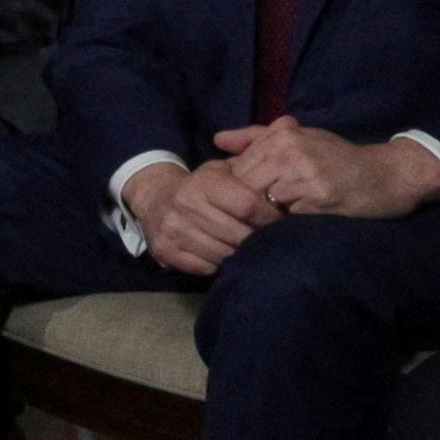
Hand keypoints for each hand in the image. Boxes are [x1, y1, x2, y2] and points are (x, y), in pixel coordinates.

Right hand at [127, 151, 276, 281]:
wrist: (156, 199)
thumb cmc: (201, 187)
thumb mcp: (221, 172)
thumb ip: (249, 177)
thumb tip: (283, 193)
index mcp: (203, 182)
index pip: (247, 204)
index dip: (268, 216)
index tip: (280, 221)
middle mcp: (185, 204)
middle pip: (238, 234)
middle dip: (256, 239)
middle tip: (267, 240)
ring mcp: (174, 229)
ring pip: (223, 254)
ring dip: (238, 255)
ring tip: (245, 248)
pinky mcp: (165, 250)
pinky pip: (205, 267)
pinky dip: (217, 265)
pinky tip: (220, 254)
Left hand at [208, 117, 439, 222]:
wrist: (388, 175)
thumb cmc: (339, 159)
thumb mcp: (300, 138)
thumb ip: (256, 137)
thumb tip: (217, 139)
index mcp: (281, 134)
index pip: (236, 168)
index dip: (235, 192)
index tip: (242, 205)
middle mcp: (289, 150)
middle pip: (244, 188)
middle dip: (246, 208)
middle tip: (253, 221)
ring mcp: (304, 173)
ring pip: (262, 204)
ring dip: (264, 219)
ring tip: (274, 224)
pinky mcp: (319, 196)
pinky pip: (286, 217)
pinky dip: (285, 225)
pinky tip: (295, 225)